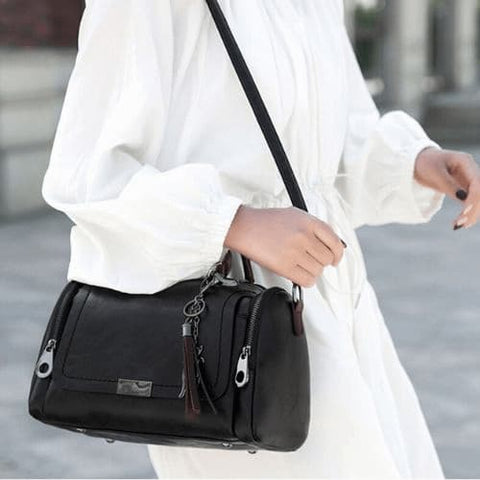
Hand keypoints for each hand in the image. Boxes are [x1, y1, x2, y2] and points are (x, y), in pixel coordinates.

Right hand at [224, 205, 346, 286]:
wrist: (244, 227)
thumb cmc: (266, 222)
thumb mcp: (295, 215)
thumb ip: (314, 227)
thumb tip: (331, 243)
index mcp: (308, 222)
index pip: (335, 242)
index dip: (338, 254)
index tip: (335, 259)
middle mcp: (303, 236)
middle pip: (327, 259)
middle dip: (321, 262)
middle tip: (311, 260)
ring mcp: (294, 251)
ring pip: (318, 271)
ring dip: (311, 271)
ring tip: (300, 265)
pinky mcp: (284, 266)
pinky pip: (307, 280)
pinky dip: (305, 280)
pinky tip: (298, 273)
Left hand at [414, 147, 479, 228]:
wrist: (418, 160)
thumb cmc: (425, 163)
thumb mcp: (434, 172)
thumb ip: (448, 184)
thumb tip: (463, 198)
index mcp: (465, 162)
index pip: (477, 182)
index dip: (473, 198)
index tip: (464, 211)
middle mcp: (471, 171)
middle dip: (473, 209)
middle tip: (461, 223)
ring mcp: (468, 180)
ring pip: (477, 199)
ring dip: (471, 213)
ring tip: (458, 225)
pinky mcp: (463, 188)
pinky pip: (469, 202)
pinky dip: (466, 212)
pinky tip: (459, 223)